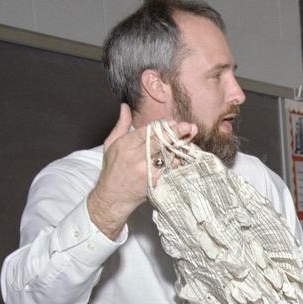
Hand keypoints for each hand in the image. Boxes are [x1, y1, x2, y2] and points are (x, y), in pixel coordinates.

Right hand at [87, 105, 196, 238]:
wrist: (114, 197)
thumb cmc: (112, 169)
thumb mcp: (111, 144)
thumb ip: (121, 125)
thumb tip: (125, 107)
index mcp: (125, 146)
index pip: (147, 133)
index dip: (162, 127)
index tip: (174, 122)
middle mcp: (137, 159)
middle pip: (160, 143)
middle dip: (176, 134)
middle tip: (189, 127)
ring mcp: (148, 172)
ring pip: (169, 156)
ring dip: (181, 147)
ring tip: (191, 136)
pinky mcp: (156, 182)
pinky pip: (170, 169)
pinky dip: (178, 160)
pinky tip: (185, 153)